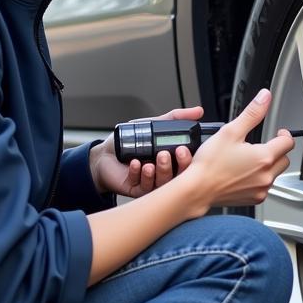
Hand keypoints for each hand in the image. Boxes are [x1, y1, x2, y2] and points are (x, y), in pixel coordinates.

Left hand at [89, 104, 203, 197]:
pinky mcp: (138, 191)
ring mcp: (153, 184)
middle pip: (178, 178)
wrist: (105, 155)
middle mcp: (164, 174)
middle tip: (165, 155)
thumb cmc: (128, 143)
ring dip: (157, 172)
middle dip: (173, 167)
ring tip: (149, 162)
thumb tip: (198, 111)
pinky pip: (143, 186)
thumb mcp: (152, 125)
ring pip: (161, 184)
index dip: (187, 159)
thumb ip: (175, 118)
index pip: (187, 164)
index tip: (182, 149)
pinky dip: (138, 174)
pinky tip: (134, 164)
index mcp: (172, 161)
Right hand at [185, 88, 293, 207]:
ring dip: (268, 165)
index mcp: (264, 157)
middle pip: (284, 159)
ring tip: (249, 160)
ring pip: (275, 173)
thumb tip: (264, 98)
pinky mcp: (254, 199)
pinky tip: (243, 173)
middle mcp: (266, 176)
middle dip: (276, 150)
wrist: (197, 189)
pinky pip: (265, 187)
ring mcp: (261, 189)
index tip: (277, 133)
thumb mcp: (230, 131)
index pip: (288, 143)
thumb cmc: (210, 164)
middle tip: (261, 146)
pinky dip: (259, 179)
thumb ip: (252, 113)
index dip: (283, 134)